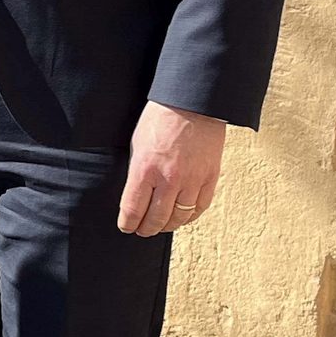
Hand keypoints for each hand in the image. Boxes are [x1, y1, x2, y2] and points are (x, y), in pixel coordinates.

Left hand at [118, 101, 225, 236]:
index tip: (125, 227)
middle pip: (156, 217)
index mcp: (145, 168)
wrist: (192, 105)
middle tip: (141, 231)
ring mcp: (191, 180)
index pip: (133, 207)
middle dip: (146, 228)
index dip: (128, 222)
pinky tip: (182, 217)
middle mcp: (168, 179)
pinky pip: (200, 207)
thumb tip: (136, 192)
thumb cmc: (160, 119)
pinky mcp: (209, 178)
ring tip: (160, 227)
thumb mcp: (137, 142)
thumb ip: (138, 170)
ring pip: (179, 216)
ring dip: (168, 225)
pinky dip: (190, 216)